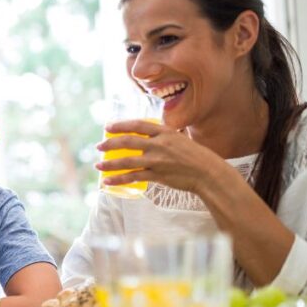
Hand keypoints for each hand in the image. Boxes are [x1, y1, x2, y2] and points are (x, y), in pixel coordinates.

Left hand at [96, 119, 227, 194]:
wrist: (208, 173)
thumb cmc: (195, 156)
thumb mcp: (180, 139)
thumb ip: (163, 137)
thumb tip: (147, 136)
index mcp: (165, 132)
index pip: (138, 125)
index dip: (121, 125)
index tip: (107, 127)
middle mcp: (159, 144)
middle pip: (128, 141)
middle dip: (110, 144)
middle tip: (99, 147)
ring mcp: (158, 160)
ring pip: (128, 160)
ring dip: (110, 163)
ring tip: (98, 165)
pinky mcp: (158, 175)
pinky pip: (134, 177)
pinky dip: (119, 179)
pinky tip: (108, 181)